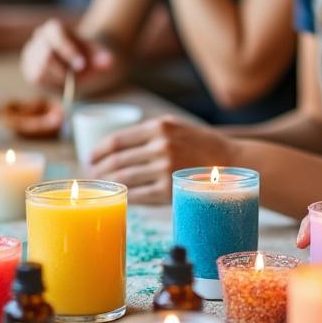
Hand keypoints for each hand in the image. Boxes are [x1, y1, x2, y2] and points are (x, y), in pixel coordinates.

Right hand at [20, 18, 113, 89]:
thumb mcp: (99, 55)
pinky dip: (50, 84)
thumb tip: (109, 62)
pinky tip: (61, 84)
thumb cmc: (89, 57)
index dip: (68, 50)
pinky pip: (36, 80)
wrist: (80, 63)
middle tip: (76, 78)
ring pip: (39, 71)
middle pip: (45, 56)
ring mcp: (30, 53)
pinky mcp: (28, 69)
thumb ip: (102, 57)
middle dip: (63, 70)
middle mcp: (38, 38)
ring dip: (57, 79)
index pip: (56, 34)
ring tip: (70, 79)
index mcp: (54, 28)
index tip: (81, 65)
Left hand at [87, 116, 235, 203]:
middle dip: (99, 168)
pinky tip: (120, 195)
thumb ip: (150, 131)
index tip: (90, 157)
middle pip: (117, 160)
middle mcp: (160, 146)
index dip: (99, 150)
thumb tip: (118, 143)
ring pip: (124, 178)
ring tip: (102, 185)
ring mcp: (164, 170)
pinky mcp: (168, 191)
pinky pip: (138, 194)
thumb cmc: (201, 145)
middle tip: (91, 174)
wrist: (231, 165)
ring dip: (108, 183)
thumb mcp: (176, 126)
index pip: (118, 140)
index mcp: (159, 127)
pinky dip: (125, 195)